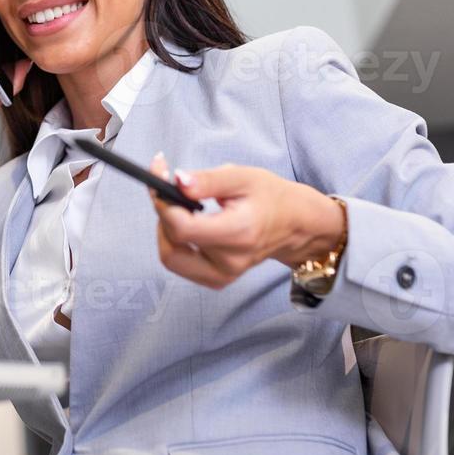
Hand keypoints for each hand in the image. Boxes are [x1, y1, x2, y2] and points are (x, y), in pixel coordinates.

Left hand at [146, 155, 344, 289]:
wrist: (294, 224)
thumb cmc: (271, 197)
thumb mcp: (244, 177)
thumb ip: (208, 180)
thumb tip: (176, 181)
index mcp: (238, 233)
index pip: (182, 228)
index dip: (163, 202)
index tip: (159, 175)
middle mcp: (230, 260)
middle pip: (172, 244)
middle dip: (162, 213)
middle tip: (166, 189)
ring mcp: (224, 275)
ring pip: (171, 258)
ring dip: (165, 230)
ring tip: (178, 207)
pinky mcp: (218, 280)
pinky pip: (182, 265)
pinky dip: (175, 243)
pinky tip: (186, 223)